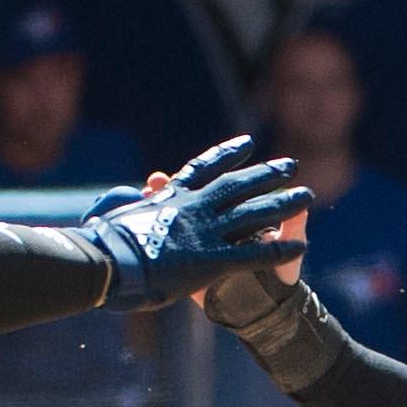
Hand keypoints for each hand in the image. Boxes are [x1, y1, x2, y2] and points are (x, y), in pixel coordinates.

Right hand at [78, 135, 311, 312]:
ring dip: (283, 203)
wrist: (104, 263)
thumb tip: (127, 200)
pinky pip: (253, 254)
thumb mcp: (111, 216)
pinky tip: (301, 248)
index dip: (227, 155)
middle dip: (266, 174)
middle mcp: (193, 208)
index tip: (247, 143)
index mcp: (171, 197)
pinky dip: (278, 250)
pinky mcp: (210, 261)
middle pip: (239, 185)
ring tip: (307, 195)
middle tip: (291, 164)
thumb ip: (124, 206)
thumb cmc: (99, 244)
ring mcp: (204, 233)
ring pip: (254, 213)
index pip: (204, 168)